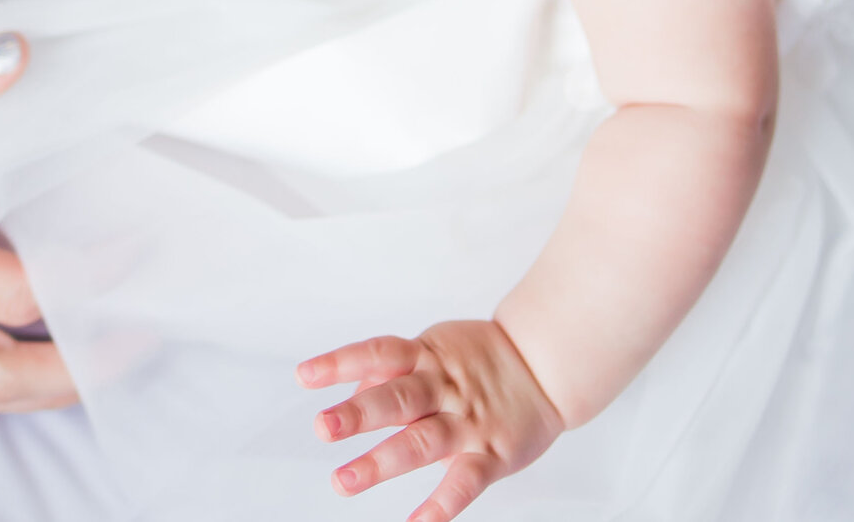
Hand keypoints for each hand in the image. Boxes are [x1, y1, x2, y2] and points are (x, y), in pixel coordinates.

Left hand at [300, 321, 564, 521]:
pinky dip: (443, 504)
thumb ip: (392, 369)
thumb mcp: (435, 349)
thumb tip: (350, 387)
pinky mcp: (492, 454)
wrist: (547, 366)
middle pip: (398, 399)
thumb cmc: (483, 360)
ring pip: (423, 441)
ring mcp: (468, 422)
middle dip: (359, 414)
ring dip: (383, 462)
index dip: (341, 363)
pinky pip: (466, 481)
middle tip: (324, 428)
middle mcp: (444, 388)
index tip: (305, 376)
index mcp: (427, 358)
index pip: (378, 354)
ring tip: (346, 481)